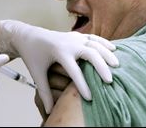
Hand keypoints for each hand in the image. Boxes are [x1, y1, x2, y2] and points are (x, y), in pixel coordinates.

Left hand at [0, 19, 118, 113]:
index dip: (83, 85)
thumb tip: (49, 110)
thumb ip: (44, 92)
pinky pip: (94, 37)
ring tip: (117, 65)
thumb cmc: (33, 54)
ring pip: (95, 44)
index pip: (74, 71)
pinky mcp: (77, 35)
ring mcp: (74, 37)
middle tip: (110, 81)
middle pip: (90, 54)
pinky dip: (104, 43)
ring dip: (106, 54)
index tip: (90, 98)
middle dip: (101, 67)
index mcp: (59, 52)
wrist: (29, 36)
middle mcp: (69, 43)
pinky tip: (113, 49)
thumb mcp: (37, 73)